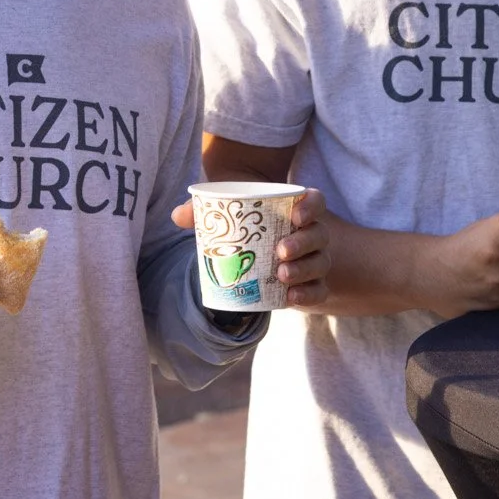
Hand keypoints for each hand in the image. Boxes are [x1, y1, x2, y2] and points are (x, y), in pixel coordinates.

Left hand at [171, 189, 333, 307]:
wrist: (253, 246)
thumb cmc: (242, 223)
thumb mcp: (224, 213)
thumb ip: (201, 211)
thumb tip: (178, 216)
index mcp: (296, 209)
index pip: (316, 200)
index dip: (311, 207)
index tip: (295, 217)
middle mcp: (311, 233)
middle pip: (319, 234)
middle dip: (302, 243)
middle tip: (280, 252)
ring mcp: (313, 259)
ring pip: (320, 263)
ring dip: (303, 269)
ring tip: (281, 275)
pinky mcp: (310, 284)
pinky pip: (318, 291)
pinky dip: (307, 294)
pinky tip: (290, 297)